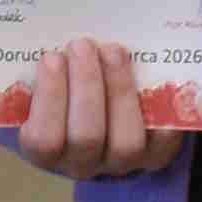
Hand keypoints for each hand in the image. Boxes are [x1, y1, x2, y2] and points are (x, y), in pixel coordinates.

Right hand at [6, 35, 176, 181]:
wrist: (102, 115)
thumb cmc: (62, 92)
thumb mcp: (40, 88)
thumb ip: (38, 73)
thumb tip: (42, 37)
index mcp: (45, 152)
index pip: (42, 139)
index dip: (49, 99)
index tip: (51, 57)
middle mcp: (82, 164)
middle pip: (86, 137)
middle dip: (86, 85)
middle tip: (82, 45)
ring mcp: (121, 164)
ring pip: (125, 141)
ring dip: (119, 90)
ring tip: (113, 51)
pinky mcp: (156, 157)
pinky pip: (163, 137)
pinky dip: (160, 106)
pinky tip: (152, 71)